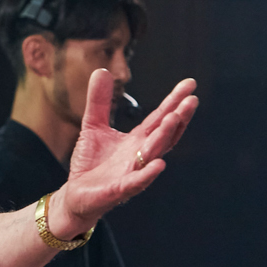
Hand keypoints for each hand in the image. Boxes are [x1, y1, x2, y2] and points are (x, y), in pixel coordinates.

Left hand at [55, 69, 198, 234]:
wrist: (75, 196)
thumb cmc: (91, 163)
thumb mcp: (93, 126)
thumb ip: (99, 101)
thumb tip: (102, 70)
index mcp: (138, 140)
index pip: (160, 118)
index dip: (175, 101)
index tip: (190, 84)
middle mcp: (140, 155)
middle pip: (163, 135)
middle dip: (178, 118)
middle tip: (191, 100)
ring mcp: (131, 173)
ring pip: (152, 154)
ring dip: (164, 137)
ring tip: (174, 118)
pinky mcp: (118, 190)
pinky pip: (135, 183)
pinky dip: (146, 175)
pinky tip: (159, 165)